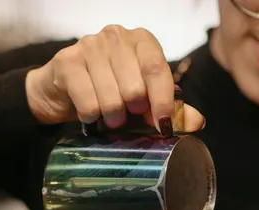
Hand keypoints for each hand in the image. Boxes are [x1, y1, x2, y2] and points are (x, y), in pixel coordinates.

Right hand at [25, 25, 204, 133]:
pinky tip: (89, 114)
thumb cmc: (107, 92)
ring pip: (111, 97)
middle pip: (135, 86)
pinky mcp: (67, 61)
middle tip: (126, 117)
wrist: (61, 90)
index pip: (157, 69)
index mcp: (141, 40)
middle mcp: (116, 36)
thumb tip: (197, 122)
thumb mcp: (141, 100)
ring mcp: (90, 45)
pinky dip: (90, 116)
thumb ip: (169, 108)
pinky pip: (88, 101)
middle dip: (133, 111)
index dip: (162, 100)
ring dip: (111, 117)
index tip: (163, 125)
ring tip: (108, 118)